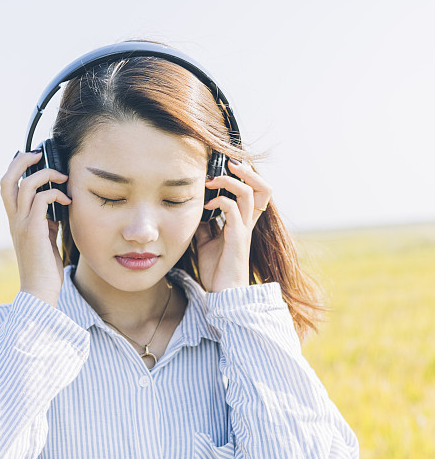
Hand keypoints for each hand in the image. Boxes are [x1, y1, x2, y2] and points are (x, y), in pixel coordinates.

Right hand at [0, 150, 72, 303]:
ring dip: (46, 175)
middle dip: (22, 160)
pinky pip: (42, 199)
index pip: (8, 187)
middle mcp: (14, 220)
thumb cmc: (45, 270)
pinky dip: (56, 194)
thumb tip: (58, 209)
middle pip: (7, 179)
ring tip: (63, 177)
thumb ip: (48, 223)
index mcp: (16, 221)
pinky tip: (68, 201)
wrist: (40, 291)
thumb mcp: (46, 240)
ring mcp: (22, 224)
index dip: (17, 169)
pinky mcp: (34, 230)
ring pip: (26, 184)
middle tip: (39, 154)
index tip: (35, 161)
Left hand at [194, 159, 271, 290]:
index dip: (245, 176)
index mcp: (243, 223)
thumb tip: (196, 213)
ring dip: (231, 181)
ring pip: (250, 193)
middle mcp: (248, 223)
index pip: (254, 192)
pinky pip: (234, 210)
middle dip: (247, 171)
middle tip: (228, 163)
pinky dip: (221, 201)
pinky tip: (207, 205)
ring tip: (212, 180)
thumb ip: (205, 227)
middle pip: (262, 188)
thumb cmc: (216, 271)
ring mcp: (244, 230)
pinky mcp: (238, 238)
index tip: (224, 168)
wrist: (222, 295)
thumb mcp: (206, 243)